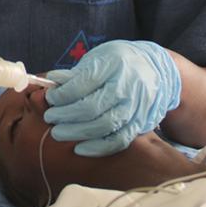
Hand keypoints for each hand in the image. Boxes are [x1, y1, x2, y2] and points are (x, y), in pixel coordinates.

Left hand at [43, 40, 180, 156]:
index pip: (83, 83)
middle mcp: (127, 85)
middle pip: (92, 107)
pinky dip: (98, 148)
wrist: (155, 70)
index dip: (62, 94)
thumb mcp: (98, 58)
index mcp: (114, 63)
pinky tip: (81, 148)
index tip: (50, 99)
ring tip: (58, 133)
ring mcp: (136, 106)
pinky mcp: (140, 123)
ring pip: (104, 125)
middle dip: (65, 115)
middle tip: (49, 119)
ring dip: (77, 133)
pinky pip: (119, 140)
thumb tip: (52, 81)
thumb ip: (76, 73)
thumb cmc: (119, 63)